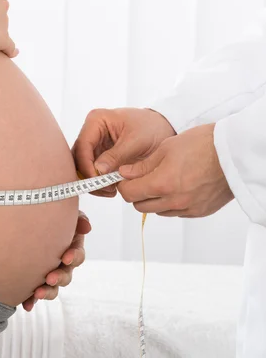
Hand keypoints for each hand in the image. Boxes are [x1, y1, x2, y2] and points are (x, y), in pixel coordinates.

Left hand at [22, 211, 91, 311]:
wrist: (24, 225)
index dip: (74, 257)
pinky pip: (34, 294)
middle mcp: (61, 265)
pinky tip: (26, 305)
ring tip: (38, 293)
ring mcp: (49, 274)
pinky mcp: (34, 282)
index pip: (77, 255)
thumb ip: (76, 218)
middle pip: (66, 276)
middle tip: (50, 278)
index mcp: (70, 248)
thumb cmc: (49, 218)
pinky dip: (31, 300)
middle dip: (59, 278)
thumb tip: (86, 227)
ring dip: (47, 292)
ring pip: (53, 288)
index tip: (66, 258)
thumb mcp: (64, 215)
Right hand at [72, 108, 175, 196]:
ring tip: (110, 190)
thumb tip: (98, 170)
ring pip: (82, 167)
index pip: (83, 145)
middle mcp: (91, 132)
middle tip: (104, 188)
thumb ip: (116, 155)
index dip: (87, 165)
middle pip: (78, 157)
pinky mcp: (99, 157)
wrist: (163, 129)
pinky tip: (112, 188)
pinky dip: (99, 183)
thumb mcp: (136, 141)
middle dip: (88, 176)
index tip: (97, 180)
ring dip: (93, 182)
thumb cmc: (151, 127)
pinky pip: (92, 172)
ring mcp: (94, 145)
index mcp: (96, 120)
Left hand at [118, 124, 233, 216]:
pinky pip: (175, 212)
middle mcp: (174, 201)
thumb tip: (124, 173)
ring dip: (153, 199)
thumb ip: (142, 165)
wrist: (234, 152)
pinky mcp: (199, 211)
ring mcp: (188, 208)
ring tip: (163, 179)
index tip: (125, 177)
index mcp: (162, 184)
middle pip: (140, 206)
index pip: (129, 194)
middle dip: (137, 192)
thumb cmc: (203, 145)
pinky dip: (170, 203)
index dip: (124, 185)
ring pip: (157, 210)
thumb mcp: (166, 148)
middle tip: (142, 178)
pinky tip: (178, 186)